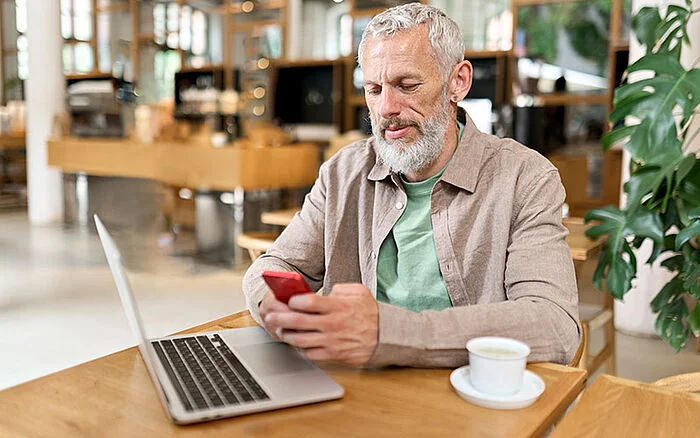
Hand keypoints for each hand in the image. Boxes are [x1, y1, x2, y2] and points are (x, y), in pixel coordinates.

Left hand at [263, 283, 378, 366]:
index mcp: (338, 307)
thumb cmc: (372, 314)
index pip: (309, 302)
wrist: (387, 337)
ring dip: (287, 335)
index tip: (288, 300)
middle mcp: (333, 324)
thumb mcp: (360, 292)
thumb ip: (342, 288)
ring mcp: (332, 341)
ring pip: (301, 339)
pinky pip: (311, 353)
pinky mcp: (334, 354)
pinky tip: (297, 343)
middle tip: (270, 316)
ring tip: (280, 331)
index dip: (294, 301)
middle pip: (299, 321)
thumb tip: (327, 291)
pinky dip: (301, 348)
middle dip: (281, 318)